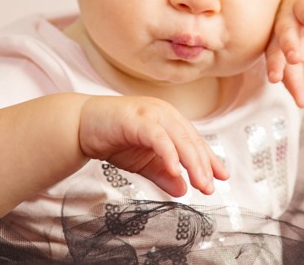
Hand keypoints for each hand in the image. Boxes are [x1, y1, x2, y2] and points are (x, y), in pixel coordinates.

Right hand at [78, 96, 228, 196]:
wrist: (82, 125)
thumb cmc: (113, 138)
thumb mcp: (143, 162)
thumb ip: (163, 174)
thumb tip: (182, 190)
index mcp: (170, 121)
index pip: (195, 142)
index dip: (209, 159)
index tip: (222, 177)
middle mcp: (165, 113)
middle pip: (191, 140)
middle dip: (203, 165)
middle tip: (210, 187)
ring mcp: (151, 113)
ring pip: (179, 138)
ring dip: (191, 162)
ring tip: (200, 183)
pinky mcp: (136, 119)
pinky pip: (158, 137)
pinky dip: (168, 153)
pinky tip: (174, 170)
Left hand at [266, 0, 303, 107]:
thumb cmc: (294, 25)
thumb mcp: (294, 48)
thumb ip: (294, 75)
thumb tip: (302, 105)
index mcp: (275, 34)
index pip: (273, 51)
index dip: (274, 64)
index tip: (275, 79)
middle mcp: (285, 16)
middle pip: (284, 30)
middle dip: (289, 44)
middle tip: (295, 59)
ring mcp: (300, 0)